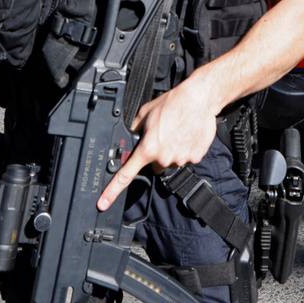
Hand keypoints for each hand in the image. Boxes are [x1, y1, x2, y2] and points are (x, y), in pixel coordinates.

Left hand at [96, 79, 222, 210]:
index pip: (126, 175)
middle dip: (156, 155)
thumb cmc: (173, 103)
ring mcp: (181, 159)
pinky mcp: (195, 157)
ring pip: (171, 161)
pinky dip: (186, 148)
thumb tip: (131, 135)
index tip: (104, 203)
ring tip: (177, 131)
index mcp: (148, 148)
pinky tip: (186, 134)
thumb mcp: (145, 112)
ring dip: (172, 150)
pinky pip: (186, 157)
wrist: (199, 99)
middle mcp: (163, 158)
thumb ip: (135, 128)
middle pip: (155, 165)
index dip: (112, 191)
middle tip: (162, 136)